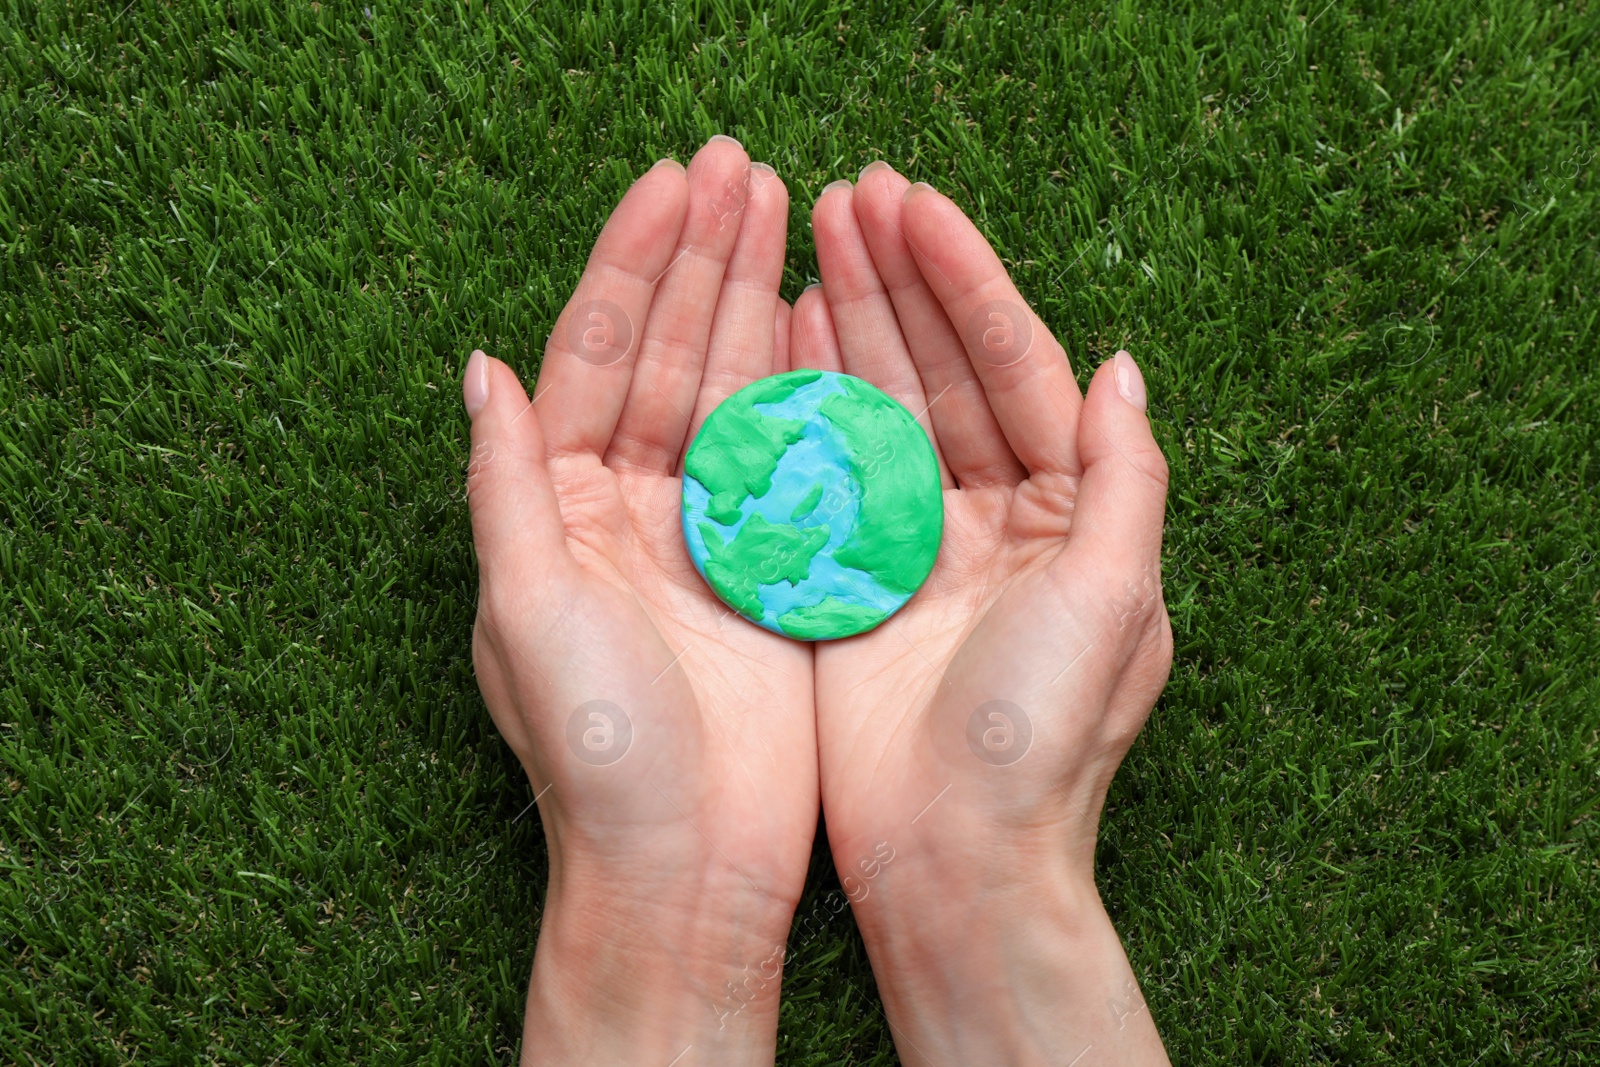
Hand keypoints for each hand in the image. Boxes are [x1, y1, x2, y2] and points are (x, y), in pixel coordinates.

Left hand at [463, 138, 815, 1064]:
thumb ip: (507, 486)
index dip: (633, 268)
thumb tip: (481, 367)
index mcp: (560, 505)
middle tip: (742, 170)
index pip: (594, 358)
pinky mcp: (773, 567)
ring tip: (787, 211)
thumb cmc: (595, 748)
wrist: (688, 863)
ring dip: (753, 301)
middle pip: (668, 357)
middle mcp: (630, 508)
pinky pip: (792, 456)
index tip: (673, 187)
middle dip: (701, 262)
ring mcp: (707, 533)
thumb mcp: (528, 609)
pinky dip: (807, 386)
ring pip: (732, 392)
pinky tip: (824, 318)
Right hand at [797, 164, 1172, 1064]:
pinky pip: (827, 469)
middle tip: (847, 194)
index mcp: (1067, 508)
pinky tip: (777, 333)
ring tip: (809, 233)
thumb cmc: (1043, 741)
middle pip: (944, 369)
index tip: (910, 204)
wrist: (952, 862)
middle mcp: (995, 514)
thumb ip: (1128, 476)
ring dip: (850, 320)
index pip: (1016, 364)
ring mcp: (917, 542)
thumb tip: (1123, 363)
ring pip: (883, 405)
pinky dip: (804, 400)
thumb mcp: (1116, 602)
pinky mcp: (853, 578)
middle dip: (898, 280)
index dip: (964, 279)